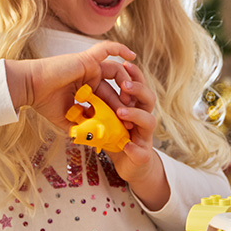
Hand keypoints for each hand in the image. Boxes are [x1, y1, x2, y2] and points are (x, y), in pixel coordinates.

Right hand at [5, 41, 135, 128]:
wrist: (30, 88)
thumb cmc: (44, 102)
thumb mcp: (66, 119)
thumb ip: (81, 128)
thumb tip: (93, 140)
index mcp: (86, 89)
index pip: (109, 98)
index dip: (118, 110)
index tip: (125, 124)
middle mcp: (90, 76)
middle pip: (115, 87)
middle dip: (124, 102)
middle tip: (129, 116)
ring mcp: (89, 66)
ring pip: (116, 72)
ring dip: (126, 84)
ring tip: (128, 100)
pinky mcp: (87, 58)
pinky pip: (107, 49)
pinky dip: (120, 49)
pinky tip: (132, 55)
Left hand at [106, 61, 161, 183]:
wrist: (129, 167)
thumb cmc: (116, 139)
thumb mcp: (106, 118)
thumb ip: (99, 105)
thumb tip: (81, 87)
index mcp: (135, 107)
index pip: (138, 86)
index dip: (134, 74)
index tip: (125, 63)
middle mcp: (143, 119)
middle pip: (148, 98)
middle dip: (138, 89)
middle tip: (124, 85)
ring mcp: (144, 137)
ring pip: (149, 121)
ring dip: (136, 115)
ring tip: (121, 112)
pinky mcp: (141, 155)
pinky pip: (140, 151)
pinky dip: (133, 148)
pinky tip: (125, 146)